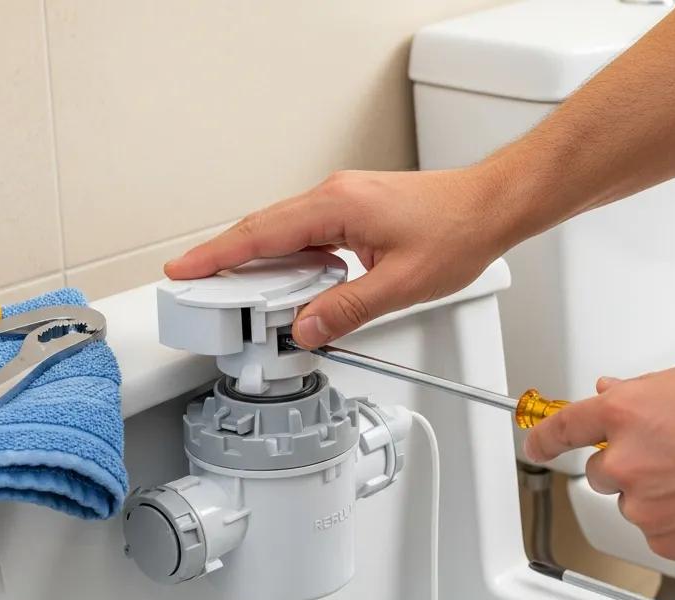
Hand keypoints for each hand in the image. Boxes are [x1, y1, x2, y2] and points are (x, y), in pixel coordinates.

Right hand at [164, 168, 515, 346]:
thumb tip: (306, 328)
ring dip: (266, 269)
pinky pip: (309, 237)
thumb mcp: (400, 284)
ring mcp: (343, 201)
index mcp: (337, 206)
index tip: (184, 270)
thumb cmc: (457, 232)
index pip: (261, 233)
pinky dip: (294, 263)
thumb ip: (348, 310)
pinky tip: (298, 289)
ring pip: (287, 236)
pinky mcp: (354, 211)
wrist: (490, 206)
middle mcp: (334, 196)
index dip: (217, 255)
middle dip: (231, 266)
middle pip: (265, 232)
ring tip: (252, 306)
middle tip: (208, 300)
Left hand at [523, 358, 674, 562]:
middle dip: (632, 464)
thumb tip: (613, 393)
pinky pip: (661, 532)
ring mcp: (646, 507)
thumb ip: (645, 389)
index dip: (543, 438)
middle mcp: (628, 462)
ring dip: (660, 494)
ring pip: (636, 504)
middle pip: (604, 470)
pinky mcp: (667, 542)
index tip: (535, 444)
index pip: (563, 428)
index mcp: (628, 413)